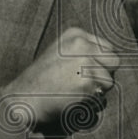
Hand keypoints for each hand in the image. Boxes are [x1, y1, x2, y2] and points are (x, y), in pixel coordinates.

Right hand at [4, 27, 119, 127]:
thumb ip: (84, 50)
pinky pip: (100, 97)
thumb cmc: (41, 79)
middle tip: (85, 83)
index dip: (101, 63)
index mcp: (76, 35)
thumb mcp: (60, 52)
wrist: (23, 97)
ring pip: (109, 82)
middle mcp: (82, 45)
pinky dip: (89, 103)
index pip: (108, 48)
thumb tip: (112, 58)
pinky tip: (71, 100)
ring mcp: (84, 64)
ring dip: (96, 91)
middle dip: (104, 75)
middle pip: (114, 62)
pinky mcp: (85, 84)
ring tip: (74, 92)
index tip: (85, 72)